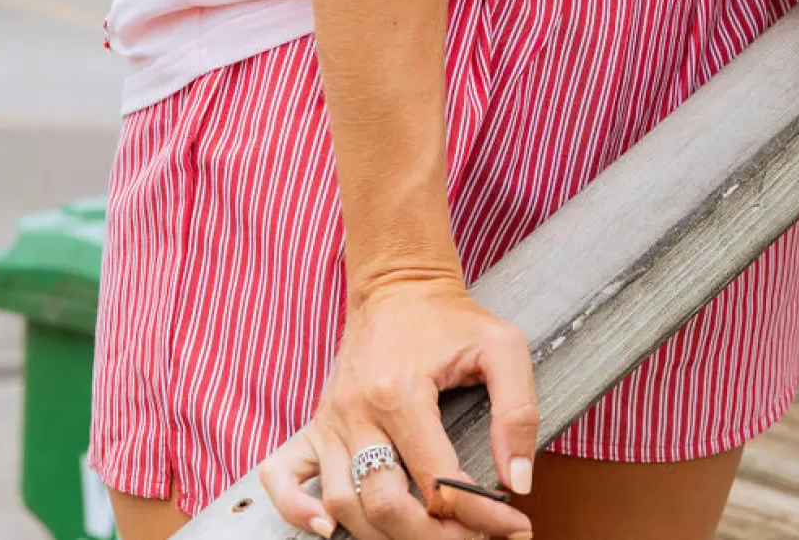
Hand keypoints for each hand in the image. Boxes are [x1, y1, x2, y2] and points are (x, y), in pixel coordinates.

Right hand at [259, 274, 536, 539]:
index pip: (438, 481)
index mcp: (402, 391)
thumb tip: (517, 479)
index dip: (480, 514)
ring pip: (342, 503)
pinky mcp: (315, 424)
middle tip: (471, 538)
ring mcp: (332, 420)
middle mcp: (358, 410)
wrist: (398, 283)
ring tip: (428, 535)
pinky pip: (281, 475)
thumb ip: (517, 411)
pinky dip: (296, 509)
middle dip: (434, 537)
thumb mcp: (502, 347)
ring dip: (383, 535)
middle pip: (385, 504)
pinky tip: (326, 528)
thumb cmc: (449, 317)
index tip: (511, 525)